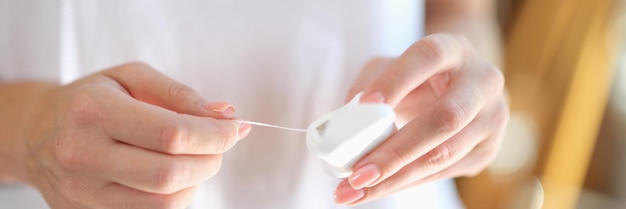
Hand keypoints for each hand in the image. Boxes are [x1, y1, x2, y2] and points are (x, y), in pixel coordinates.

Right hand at [21, 62, 250, 207]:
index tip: (234, 129)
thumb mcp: (132, 78)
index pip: (171, 135)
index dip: (214, 135)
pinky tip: (172, 176)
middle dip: (210, 160)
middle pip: (169, 175)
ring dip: (195, 182)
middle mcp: (83, 155)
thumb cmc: (92, 100)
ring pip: (163, 203)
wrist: (37, 134)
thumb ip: (180, 95)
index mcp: (94, 112)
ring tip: (194, 159)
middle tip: (218, 145)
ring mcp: (83, 192)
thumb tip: (225, 116)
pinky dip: (174, 197)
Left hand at [335, 34, 508, 204]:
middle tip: (357, 174)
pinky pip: (443, 172)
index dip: (397, 80)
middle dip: (395, 152)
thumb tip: (349, 119)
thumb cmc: (414, 76)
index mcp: (454, 49)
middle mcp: (482, 81)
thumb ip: (368, 84)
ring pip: (444, 155)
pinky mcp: (486, 150)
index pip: (427, 57)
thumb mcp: (389, 67)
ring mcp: (491, 118)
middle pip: (444, 119)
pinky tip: (376, 189)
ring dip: (396, 179)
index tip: (366, 104)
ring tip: (355, 192)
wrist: (456, 86)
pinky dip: (406, 183)